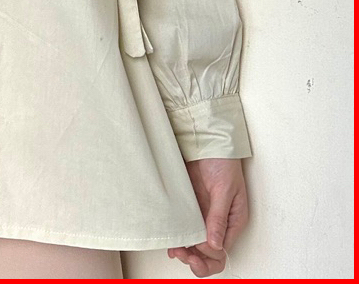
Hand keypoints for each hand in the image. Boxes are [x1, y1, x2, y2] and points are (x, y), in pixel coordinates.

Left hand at [167, 158, 248, 276]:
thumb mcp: (225, 189)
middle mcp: (218, 224)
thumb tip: (215, 245)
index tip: (196, 250)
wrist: (208, 143)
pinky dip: (178, 237)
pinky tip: (171, 241)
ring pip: (194, 244)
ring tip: (174, 250)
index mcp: (232, 223)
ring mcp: (203, 216)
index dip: (208, 257)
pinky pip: (184, 228)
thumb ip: (219, 217)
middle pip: (208, 253)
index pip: (222, 252)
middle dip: (195, 260)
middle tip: (181, 254)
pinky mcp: (190, 207)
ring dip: (185, 251)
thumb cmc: (223, 163)